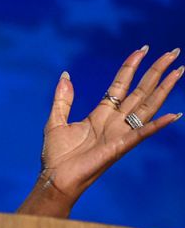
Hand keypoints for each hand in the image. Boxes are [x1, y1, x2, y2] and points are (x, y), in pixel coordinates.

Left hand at [39, 46, 181, 208]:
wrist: (55, 178)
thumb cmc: (56, 155)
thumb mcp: (56, 120)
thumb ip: (63, 99)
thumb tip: (66, 75)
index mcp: (101, 114)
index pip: (121, 85)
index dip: (131, 67)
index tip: (143, 49)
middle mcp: (115, 121)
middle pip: (141, 91)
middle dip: (156, 71)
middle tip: (172, 52)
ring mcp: (120, 133)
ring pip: (147, 106)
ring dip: (164, 89)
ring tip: (179, 72)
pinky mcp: (120, 147)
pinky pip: (142, 134)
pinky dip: (158, 125)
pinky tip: (174, 115)